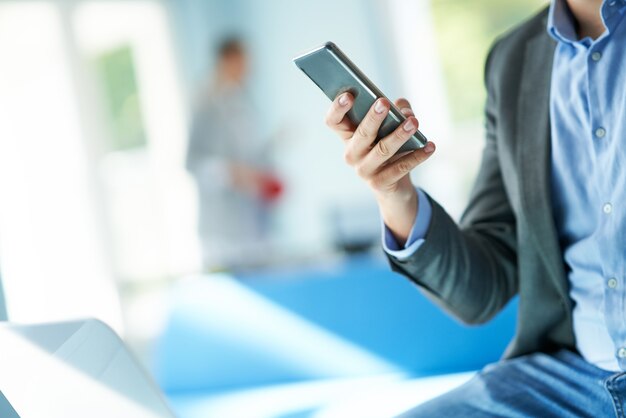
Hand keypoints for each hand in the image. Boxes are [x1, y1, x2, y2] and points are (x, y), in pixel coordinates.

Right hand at [325, 93, 435, 243]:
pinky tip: (430, 146)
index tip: (349, 95)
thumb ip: (398, 111)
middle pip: (360, 134)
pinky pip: (400, 168)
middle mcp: (351, 154)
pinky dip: (417, 156)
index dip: (337, 108)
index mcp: (348, 136)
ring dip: (399, 135)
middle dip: (372, 118)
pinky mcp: (380, 183)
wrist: (393, 186)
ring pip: (382, 150)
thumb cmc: (388, 147)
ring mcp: (364, 170)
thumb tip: (405, 111)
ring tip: (414, 122)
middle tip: (384, 102)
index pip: (333, 121)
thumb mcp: (391, 127)